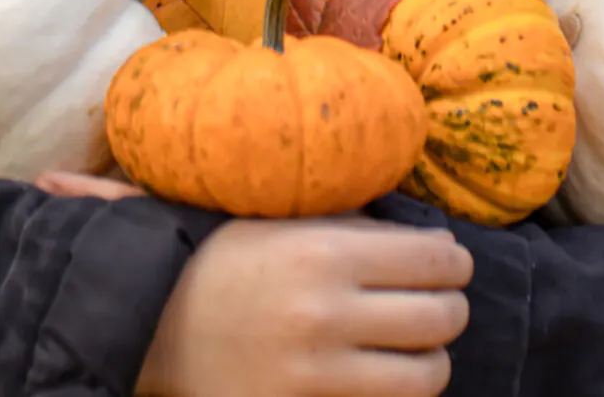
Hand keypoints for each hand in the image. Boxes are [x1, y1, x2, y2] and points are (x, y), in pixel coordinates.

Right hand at [136, 216, 472, 396]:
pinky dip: (395, 395)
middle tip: (437, 303)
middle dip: (450, 308)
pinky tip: (380, 375)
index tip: (448, 264)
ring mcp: (315, 375)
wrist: (148, 328)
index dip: (454, 262)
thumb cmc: (223, 265)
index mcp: (324, 253)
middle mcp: (325, 315)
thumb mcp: (283, 224)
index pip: (437, 261)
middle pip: (443, 318)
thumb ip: (357, 227)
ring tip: (413, 347)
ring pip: (428, 375)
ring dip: (430, 358)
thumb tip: (439, 245)